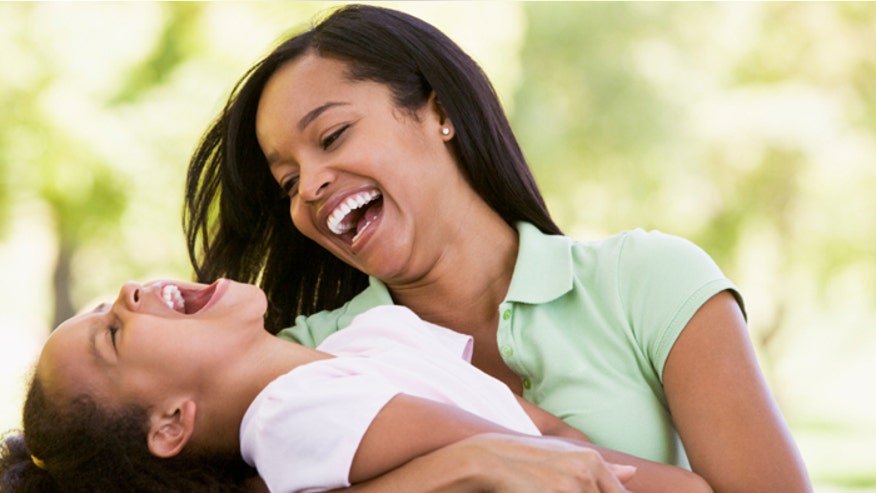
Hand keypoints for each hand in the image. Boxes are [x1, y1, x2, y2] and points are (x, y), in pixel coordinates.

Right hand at [454, 433, 633, 492]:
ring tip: (543, 487)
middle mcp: (587, 473)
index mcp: (594, 463)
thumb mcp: (566, 456)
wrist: (489, 458)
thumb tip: (633, 473)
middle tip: (555, 488)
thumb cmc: (527, 458)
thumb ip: (603, 467)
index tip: (575, 491)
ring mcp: (571, 487)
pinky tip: (539, 491)